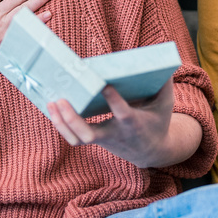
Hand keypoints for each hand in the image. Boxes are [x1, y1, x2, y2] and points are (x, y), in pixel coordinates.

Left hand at [47, 81, 199, 167]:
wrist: (151, 152)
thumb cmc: (157, 122)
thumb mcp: (165, 105)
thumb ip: (165, 85)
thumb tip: (164, 65)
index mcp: (133, 123)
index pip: (122, 113)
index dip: (113, 100)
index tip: (104, 84)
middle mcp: (114, 133)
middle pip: (89, 135)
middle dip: (72, 120)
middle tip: (60, 100)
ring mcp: (102, 139)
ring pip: (77, 139)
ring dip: (61, 123)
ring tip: (51, 102)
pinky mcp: (94, 140)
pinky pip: (73, 137)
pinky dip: (61, 124)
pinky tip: (52, 108)